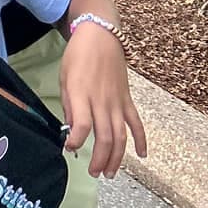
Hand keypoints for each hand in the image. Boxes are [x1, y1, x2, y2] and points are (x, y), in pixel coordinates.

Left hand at [60, 24, 146, 176]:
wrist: (100, 35)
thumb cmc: (78, 56)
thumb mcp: (65, 78)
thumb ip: (70, 105)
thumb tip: (72, 130)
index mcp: (82, 94)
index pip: (82, 125)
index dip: (76, 141)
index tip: (69, 149)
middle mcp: (102, 101)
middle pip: (104, 137)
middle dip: (99, 159)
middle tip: (94, 173)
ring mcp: (118, 101)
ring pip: (121, 136)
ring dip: (117, 157)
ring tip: (109, 173)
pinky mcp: (127, 99)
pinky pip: (136, 122)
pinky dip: (141, 139)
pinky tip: (142, 155)